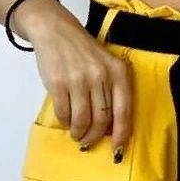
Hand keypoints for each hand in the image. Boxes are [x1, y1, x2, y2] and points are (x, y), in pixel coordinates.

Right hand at [25, 5, 132, 152]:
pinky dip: (64, 121)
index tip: (118, 149)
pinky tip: (65, 119)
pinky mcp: (58, 83)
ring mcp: (78, 79)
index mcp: (118, 72)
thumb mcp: (106, 64)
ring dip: (79, 132)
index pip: (124, 110)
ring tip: (76, 133)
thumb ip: (112, 90)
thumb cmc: (84, 51)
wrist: (56, 30)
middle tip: (88, 141)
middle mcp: (100, 76)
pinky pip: (63, 113)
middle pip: (102, 119)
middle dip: (95, 136)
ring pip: (82, 120)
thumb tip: (111, 126)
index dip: (121, 133)